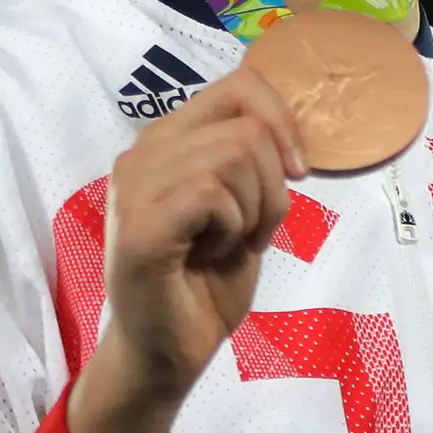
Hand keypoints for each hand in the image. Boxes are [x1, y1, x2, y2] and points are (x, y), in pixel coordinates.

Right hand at [65, 70, 308, 432]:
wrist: (171, 347)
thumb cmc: (207, 280)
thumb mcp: (245, 207)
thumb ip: (254, 159)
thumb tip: (289, 127)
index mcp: (168, 140)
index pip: (241, 85)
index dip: (284, 122)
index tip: (297, 173)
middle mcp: (142, 151)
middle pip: (248, 128)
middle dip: (273, 188)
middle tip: (247, 232)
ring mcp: (135, 185)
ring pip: (235, 157)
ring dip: (253, 212)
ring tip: (224, 245)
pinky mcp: (141, 224)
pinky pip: (212, 193)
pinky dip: (233, 228)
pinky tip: (211, 255)